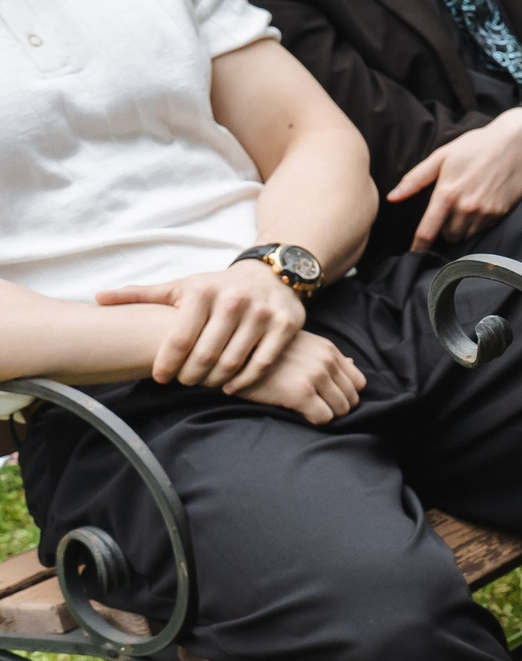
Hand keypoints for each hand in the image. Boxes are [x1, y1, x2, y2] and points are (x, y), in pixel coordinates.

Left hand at [97, 261, 307, 390]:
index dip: (166, 364)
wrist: (271, 275)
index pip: (179, 339)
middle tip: (184, 383)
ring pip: (233, 361)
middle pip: (205, 355)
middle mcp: (234, 300)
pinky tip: (230, 386)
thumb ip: (140, 295)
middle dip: (190, 376)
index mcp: (203, 292)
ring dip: (215, 380)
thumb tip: (98, 299)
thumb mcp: (181, 287)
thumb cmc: (217, 287)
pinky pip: (262, 362)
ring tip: (204, 383)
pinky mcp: (285, 326)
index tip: (160, 377)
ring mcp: (262, 314)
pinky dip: (244, 380)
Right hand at [231, 330, 365, 424]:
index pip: (359, 382)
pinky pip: (324, 418)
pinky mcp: (300, 392)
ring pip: (341, 410)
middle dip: (337, 408)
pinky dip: (315, 421)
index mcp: (328, 349)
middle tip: (316, 409)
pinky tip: (298, 413)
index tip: (328, 399)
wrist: (232, 356)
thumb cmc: (265, 353)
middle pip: (353, 399)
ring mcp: (315, 375)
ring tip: (306, 411)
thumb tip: (353, 362)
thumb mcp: (301, 345)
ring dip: (327, 415)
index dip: (346, 394)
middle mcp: (326, 360)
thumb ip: (326, 355)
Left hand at [387, 108, 521, 250]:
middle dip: (446, 228)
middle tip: (450, 210)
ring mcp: (486, 212)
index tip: (413, 254)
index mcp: (447, 193)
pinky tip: (483, 202)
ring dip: (463, 227)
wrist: (517, 141)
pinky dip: (480, 221)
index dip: (418, 246)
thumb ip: (416, 179)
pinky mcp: (502, 213)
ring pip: (467, 234)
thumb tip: (392, 197)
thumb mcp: (443, 156)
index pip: (428, 230)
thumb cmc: (477, 144)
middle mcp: (466, 207)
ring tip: (467, 206)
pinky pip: (484, 228)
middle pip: (448, 236)